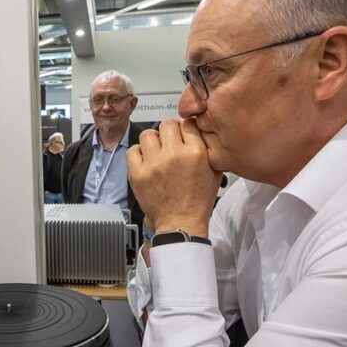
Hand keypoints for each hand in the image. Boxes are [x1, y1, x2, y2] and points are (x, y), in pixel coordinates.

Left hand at [127, 119, 220, 236]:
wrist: (180, 222)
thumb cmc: (197, 201)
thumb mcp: (214, 172)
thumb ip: (208, 148)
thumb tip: (198, 131)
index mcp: (195, 152)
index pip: (187, 123)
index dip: (184, 129)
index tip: (182, 135)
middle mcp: (174, 155)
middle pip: (166, 124)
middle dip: (168, 132)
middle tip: (168, 143)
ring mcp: (154, 164)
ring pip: (148, 134)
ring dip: (152, 141)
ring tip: (156, 152)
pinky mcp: (138, 173)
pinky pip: (132, 151)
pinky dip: (137, 154)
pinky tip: (145, 161)